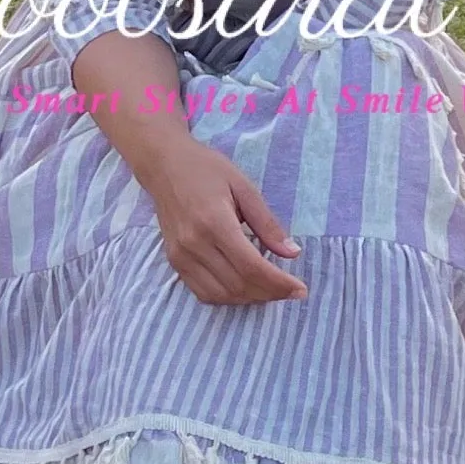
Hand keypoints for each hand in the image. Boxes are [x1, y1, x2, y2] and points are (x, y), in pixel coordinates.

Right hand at [145, 141, 306, 306]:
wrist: (163, 165)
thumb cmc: (206, 169)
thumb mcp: (244, 187)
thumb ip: (267, 223)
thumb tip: (292, 253)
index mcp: (214, 222)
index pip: (251, 266)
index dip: (279, 284)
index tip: (300, 289)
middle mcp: (194, 244)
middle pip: (238, 285)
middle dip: (270, 293)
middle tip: (291, 290)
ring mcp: (180, 256)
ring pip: (221, 295)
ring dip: (250, 299)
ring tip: (271, 290)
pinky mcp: (173, 261)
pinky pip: (203, 292)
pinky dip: (227, 297)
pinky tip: (245, 288)